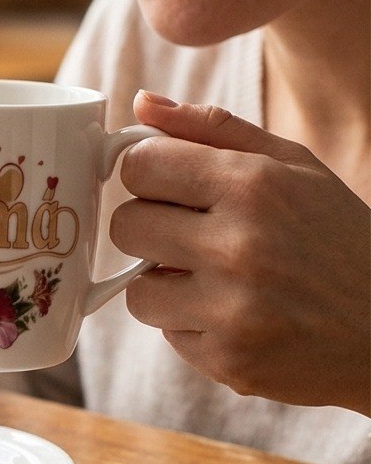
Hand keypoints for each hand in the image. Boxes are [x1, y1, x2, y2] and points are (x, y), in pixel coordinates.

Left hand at [111, 91, 369, 413]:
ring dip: (165, 284)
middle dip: (150, 229)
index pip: (139, 165)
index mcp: (254, 185)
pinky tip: (236, 316)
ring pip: (137, 289)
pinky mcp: (228, 360)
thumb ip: (212, 129)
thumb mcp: (293, 166)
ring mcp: (233, 309)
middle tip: (190, 235)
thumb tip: (141, 103)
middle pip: (125, 225)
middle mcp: (239, 245)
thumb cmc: (338, 237)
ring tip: (215, 281)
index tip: (166, 187)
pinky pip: (168, 333)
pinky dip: (193, 325)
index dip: (147, 175)